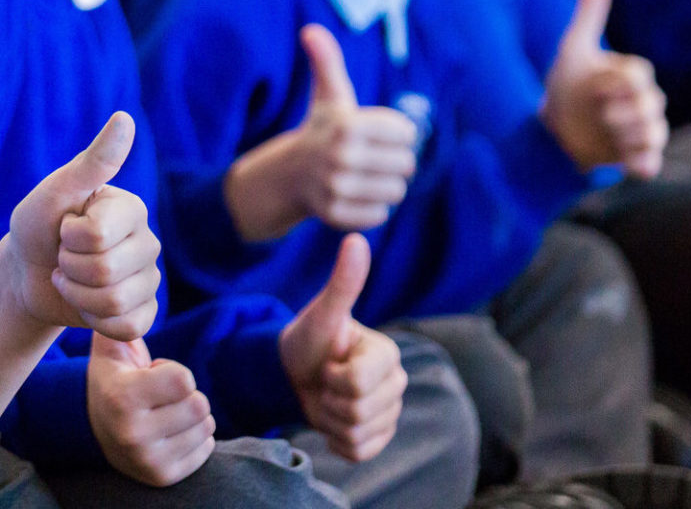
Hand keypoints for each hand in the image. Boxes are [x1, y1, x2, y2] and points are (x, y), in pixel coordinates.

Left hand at [3, 112, 161, 341]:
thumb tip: (125, 118)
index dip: (68, 238)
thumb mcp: (56, 192)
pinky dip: (94, 320)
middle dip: (69, 269)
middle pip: (107, 272)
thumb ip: (93, 162)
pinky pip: (128, 327)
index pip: (99, 235)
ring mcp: (149, 279)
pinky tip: (86, 303)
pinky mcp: (143, 312)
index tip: (63, 227)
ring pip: (116, 302)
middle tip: (64, 257)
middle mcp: (148, 241)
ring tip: (71, 278)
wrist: (27, 275)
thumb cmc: (38, 227)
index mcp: (131, 208)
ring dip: (77, 295)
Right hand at [87, 333, 215, 485]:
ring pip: (206, 427)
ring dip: (192, 415)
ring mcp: (148, 461)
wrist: (94, 429)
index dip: (174, 371)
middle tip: (161, 396)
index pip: (184, 380)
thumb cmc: (112, 379)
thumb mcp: (110, 347)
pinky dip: (196, 437)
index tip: (154, 374)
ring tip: (164, 413)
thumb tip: (127, 297)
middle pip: (199, 405)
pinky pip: (207, 449)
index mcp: (121, 398)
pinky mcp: (162, 477)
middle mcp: (133, 434)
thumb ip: (121, 320)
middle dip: (187, 394)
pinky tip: (170, 432)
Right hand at [228, 25, 416, 237]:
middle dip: (394, 161)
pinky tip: (356, 195)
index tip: (378, 134)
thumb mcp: (328, 96)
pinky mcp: (336, 215)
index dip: (398, 134)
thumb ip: (327, 62)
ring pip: (396, 192)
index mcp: (348, 124)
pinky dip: (372, 207)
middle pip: (406, 165)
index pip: (408, 135)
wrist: (289, 174)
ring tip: (367, 176)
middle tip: (373, 158)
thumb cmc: (322, 129)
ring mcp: (336, 188)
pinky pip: (380, 215)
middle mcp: (340, 157)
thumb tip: (310, 29)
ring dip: (385, 185)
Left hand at [278, 234, 405, 461]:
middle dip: (329, 398)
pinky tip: (331, 418)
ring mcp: (389, 413)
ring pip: (357, 434)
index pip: (358, 383)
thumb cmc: (308, 338)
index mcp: (388, 355)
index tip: (328, 361)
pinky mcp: (377, 438)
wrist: (294, 371)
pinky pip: (357, 452)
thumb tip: (356, 238)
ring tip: (326, 396)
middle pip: (359, 411)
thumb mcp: (322, 312)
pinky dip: (335, 440)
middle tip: (324, 380)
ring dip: (329, 419)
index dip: (332, 376)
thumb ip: (343, 282)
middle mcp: (396, 384)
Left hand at [541, 0, 667, 178]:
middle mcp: (642, 102)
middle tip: (599, 113)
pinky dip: (645, 164)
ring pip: (653, 134)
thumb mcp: (573, 49)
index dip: (614, 82)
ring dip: (628, 134)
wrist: (551, 122)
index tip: (593, 87)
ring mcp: (640, 130)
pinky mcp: (632, 155)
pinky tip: (634, 167)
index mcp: (631, 75)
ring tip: (605, 131)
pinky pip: (650, 162)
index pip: (637, 77)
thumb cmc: (567, 82)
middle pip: (650, 106)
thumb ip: (588, 17)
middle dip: (624, 110)